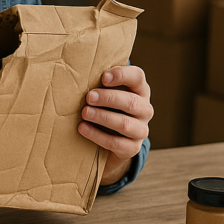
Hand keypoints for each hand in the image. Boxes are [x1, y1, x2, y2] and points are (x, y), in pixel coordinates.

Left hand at [78, 65, 153, 184]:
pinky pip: (116, 143)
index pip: (137, 77)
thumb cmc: (105, 108)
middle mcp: (144, 110)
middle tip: (89, 97)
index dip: (122, 75)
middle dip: (108, 98)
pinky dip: (97, 135)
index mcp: (140, 90)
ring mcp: (141, 130)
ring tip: (84, 113)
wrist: (110, 140)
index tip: (103, 77)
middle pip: (131, 102)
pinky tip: (83, 128)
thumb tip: (78, 76)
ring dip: (103, 117)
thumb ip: (99, 84)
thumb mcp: (106, 93)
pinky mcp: (132, 148)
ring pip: (124, 124)